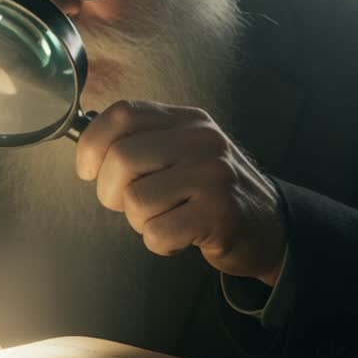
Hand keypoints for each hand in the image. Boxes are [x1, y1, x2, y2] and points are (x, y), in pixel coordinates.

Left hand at [76, 101, 286, 285]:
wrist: (270, 226)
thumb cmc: (211, 192)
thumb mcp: (183, 152)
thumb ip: (143, 143)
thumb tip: (87, 150)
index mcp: (186, 120)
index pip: (123, 113)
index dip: (91, 143)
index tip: (86, 170)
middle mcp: (201, 140)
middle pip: (121, 159)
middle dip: (110, 192)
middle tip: (129, 204)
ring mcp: (212, 176)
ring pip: (136, 200)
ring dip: (139, 221)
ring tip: (166, 219)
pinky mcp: (218, 214)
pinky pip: (157, 232)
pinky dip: (160, 243)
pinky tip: (181, 237)